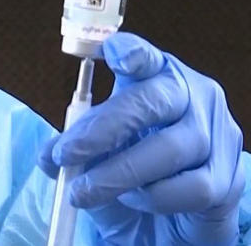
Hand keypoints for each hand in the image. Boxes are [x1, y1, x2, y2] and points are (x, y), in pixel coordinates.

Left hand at [38, 33, 244, 244]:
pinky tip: (136, 199)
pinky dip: (153, 197)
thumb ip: (72, 149)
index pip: (147, 56)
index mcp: (157, 78)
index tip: (110, 53)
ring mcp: (218, 135)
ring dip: (117, 174)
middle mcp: (194, 97)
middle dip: (103, 128)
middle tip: (65, 155)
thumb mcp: (94, 157)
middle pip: (152, 101)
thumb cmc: (129, 176)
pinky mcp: (229, 178)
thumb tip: (48, 155)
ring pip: (168, 149)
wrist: (164, 226)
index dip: (131, 52)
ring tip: (86, 192)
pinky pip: (189, 187)